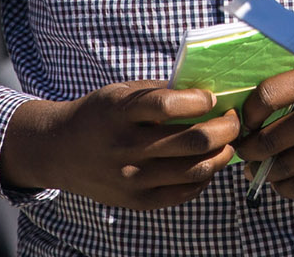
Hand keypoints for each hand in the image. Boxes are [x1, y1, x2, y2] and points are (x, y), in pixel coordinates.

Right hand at [3, 80, 239, 209]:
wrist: (60, 151)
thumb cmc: (99, 115)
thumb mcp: (120, 93)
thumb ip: (158, 93)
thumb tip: (208, 93)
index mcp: (119, 113)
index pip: (168, 105)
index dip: (200, 100)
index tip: (212, 98)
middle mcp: (125, 148)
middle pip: (192, 142)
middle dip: (226, 128)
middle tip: (234, 120)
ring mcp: (132, 178)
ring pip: (196, 170)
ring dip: (222, 154)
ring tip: (227, 143)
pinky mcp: (137, 201)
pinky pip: (185, 192)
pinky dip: (205, 177)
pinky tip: (207, 163)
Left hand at [232, 63, 293, 197]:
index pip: (268, 96)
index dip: (253, 110)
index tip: (249, 119)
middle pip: (272, 136)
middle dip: (253, 146)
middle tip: (246, 150)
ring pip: (286, 164)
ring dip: (267, 169)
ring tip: (258, 172)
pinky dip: (289, 186)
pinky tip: (281, 186)